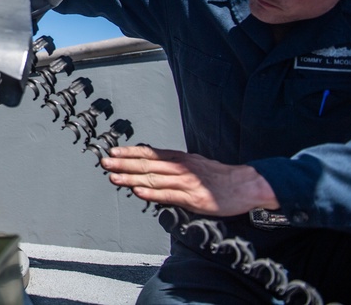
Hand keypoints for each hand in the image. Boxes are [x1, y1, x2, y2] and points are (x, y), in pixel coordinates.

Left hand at [100, 145, 278, 215]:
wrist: (245, 185)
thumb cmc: (219, 176)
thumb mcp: (195, 162)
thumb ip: (174, 163)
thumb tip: (153, 163)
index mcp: (180, 158)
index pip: (150, 153)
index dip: (130, 152)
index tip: (113, 151)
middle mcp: (180, 167)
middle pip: (147, 165)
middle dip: (123, 164)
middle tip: (105, 162)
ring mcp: (186, 183)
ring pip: (153, 180)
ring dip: (131, 179)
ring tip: (114, 178)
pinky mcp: (193, 199)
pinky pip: (169, 195)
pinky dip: (152, 194)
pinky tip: (138, 192)